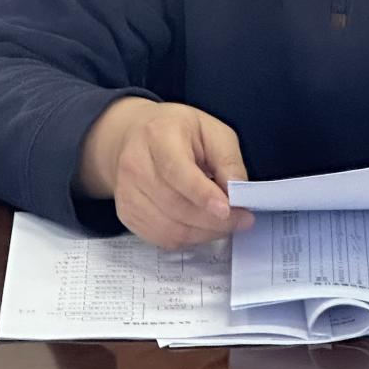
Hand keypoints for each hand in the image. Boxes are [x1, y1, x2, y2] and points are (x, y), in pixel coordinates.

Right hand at [77, 97, 254, 248]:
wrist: (135, 137)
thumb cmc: (178, 131)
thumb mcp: (211, 130)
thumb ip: (227, 158)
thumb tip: (238, 191)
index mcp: (158, 136)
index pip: (176, 170)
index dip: (202, 194)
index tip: (227, 209)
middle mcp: (135, 165)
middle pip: (174, 204)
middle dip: (213, 219)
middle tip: (242, 220)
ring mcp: (126, 192)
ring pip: (168, 228)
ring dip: (204, 233)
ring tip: (227, 225)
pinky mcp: (126, 214)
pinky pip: (160, 238)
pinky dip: (188, 239)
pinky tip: (203, 228)